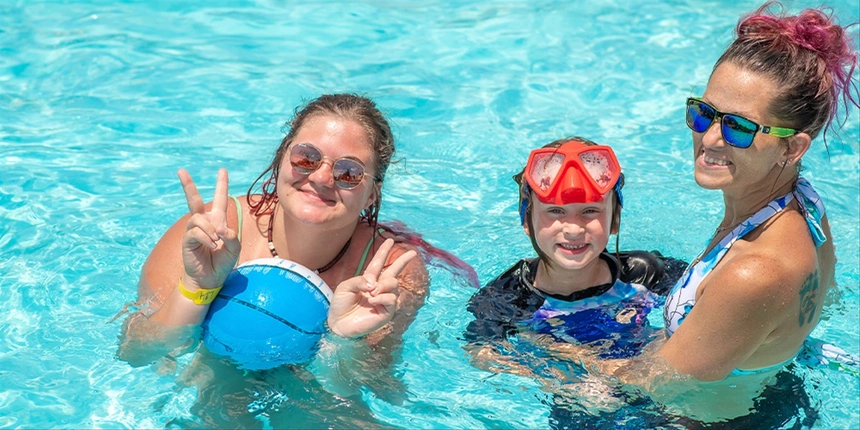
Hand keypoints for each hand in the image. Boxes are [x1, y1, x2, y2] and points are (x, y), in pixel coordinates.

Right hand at [178, 168, 240, 290]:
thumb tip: (219, 228)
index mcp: (218, 221)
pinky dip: (206, 238)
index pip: (221, 199)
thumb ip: (231, 236)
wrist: (210, 278)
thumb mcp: (235, 248)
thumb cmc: (223, 262)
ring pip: (199, 219)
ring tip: (216, 243)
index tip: (223, 170)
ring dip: (210, 230)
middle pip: (195, 200)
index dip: (222, 184)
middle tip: (180, 171)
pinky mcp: (187, 240)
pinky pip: (195, 232)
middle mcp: (204, 222)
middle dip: (188, 185)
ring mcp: (194, 230)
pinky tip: (211, 247)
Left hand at [327, 238, 416, 336]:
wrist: (338, 323)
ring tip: (371, 293)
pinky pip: (391, 299)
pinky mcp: (387, 312)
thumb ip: (359, 280)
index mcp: (368, 280)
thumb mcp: (345, 287)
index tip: (389, 240)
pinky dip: (381, 297)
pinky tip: (371, 301)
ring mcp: (384, 300)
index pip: (378, 263)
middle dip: (402, 261)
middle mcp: (378, 288)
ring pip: (393, 285)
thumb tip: (375, 284)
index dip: (384, 251)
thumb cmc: (340, 305)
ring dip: (383, 286)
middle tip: (413, 253)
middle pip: (394, 272)